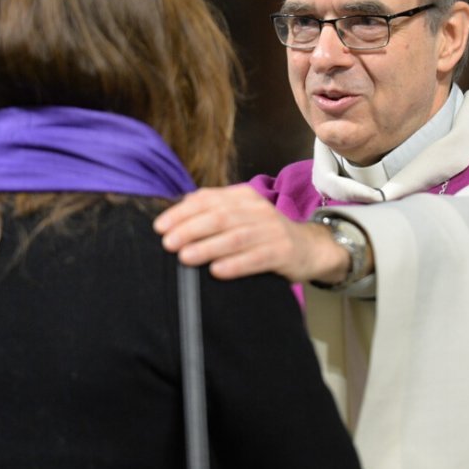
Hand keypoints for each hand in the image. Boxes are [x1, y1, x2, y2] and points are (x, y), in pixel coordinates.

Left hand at [153, 185, 347, 283]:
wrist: (308, 247)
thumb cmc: (264, 233)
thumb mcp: (241, 215)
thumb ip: (213, 209)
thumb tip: (179, 207)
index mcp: (243, 196)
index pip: (208, 199)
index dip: (182, 212)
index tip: (160, 227)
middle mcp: (257, 210)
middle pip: (219, 216)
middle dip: (190, 229)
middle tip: (168, 243)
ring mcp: (272, 230)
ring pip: (236, 237)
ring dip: (208, 247)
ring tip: (185, 257)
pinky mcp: (283, 252)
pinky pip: (257, 258)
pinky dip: (236, 264)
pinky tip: (217, 271)